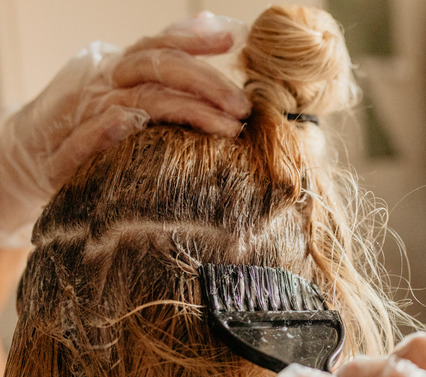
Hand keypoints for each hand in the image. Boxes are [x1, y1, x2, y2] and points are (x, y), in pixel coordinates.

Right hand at [0, 12, 251, 246]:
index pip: (160, 45)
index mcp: (122, 67)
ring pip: (140, 102)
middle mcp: (107, 83)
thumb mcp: (130, 82)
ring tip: (225, 126)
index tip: (232, 39)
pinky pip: (87, 136)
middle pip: (158, 68)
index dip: (194, 39)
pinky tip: (130, 122)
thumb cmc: (95, 115)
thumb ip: (169, 57)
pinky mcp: (69, 152)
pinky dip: (106, 129)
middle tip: (242, 106)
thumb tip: (213, 23)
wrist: (33, 153)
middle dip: (206, 83)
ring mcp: (88, 113)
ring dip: (186, 111)